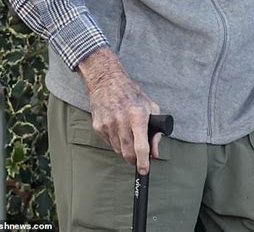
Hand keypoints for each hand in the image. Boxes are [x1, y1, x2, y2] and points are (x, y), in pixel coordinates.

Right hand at [77, 47, 159, 173]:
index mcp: (137, 114)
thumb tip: (155, 154)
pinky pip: (109, 144)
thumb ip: (155, 133)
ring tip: (128, 134)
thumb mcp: (151, 108)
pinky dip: (116, 142)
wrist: (106, 81)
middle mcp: (121, 120)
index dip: (143, 162)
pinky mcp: (98, 127)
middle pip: (128, 153)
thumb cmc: (132, 94)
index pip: (141, 145)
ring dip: (125, 149)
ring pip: (118, 150)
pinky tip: (118, 128)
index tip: (145, 170)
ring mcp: (108, 124)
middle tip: (139, 158)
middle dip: (135, 160)